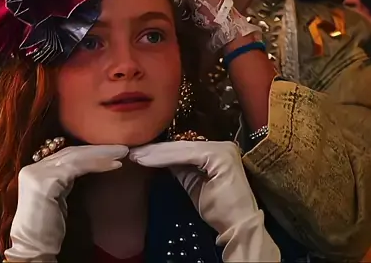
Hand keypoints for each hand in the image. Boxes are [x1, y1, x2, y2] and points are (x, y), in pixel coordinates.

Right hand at [4, 145, 128, 261]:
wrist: (33, 250)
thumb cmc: (48, 229)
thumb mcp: (58, 195)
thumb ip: (64, 178)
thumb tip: (86, 163)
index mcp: (34, 170)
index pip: (67, 154)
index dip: (90, 151)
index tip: (111, 150)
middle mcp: (33, 168)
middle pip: (72, 152)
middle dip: (99, 149)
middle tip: (122, 148)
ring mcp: (37, 173)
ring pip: (76, 157)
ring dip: (102, 154)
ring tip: (122, 153)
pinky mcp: (45, 182)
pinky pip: (77, 167)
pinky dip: (98, 164)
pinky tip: (113, 165)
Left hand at [130, 141, 279, 261]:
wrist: (238, 226)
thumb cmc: (218, 208)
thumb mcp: (194, 183)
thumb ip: (181, 167)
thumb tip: (160, 157)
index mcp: (217, 149)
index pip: (183, 147)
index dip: (160, 150)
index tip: (140, 153)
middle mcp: (222, 145)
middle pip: (181, 146)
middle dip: (155, 150)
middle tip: (133, 151)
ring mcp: (222, 149)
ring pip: (181, 149)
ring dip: (156, 154)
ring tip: (137, 156)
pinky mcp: (219, 155)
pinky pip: (185, 156)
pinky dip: (164, 158)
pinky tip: (148, 160)